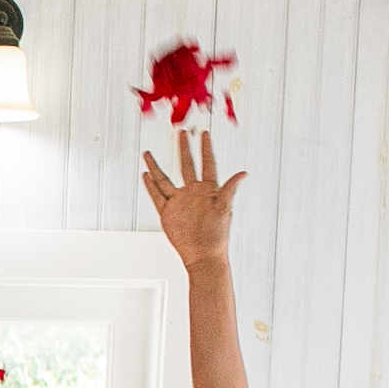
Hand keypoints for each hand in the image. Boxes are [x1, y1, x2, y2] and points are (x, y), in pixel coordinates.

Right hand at [141, 127, 245, 268]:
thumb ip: (230, 189)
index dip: (206, 148)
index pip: (207, 163)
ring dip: (156, 166)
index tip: (203, 133)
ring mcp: (179, 202)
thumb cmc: (217, 235)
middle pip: (186, 165)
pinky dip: (150, 186)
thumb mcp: (224, 209)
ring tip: (148, 153)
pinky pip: (156, 196)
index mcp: (208, 190)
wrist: (202, 254)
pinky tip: (145, 175)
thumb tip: (243, 173)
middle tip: (181, 132)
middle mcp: (193, 193)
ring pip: (165, 179)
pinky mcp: (167, 213)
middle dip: (183, 148)